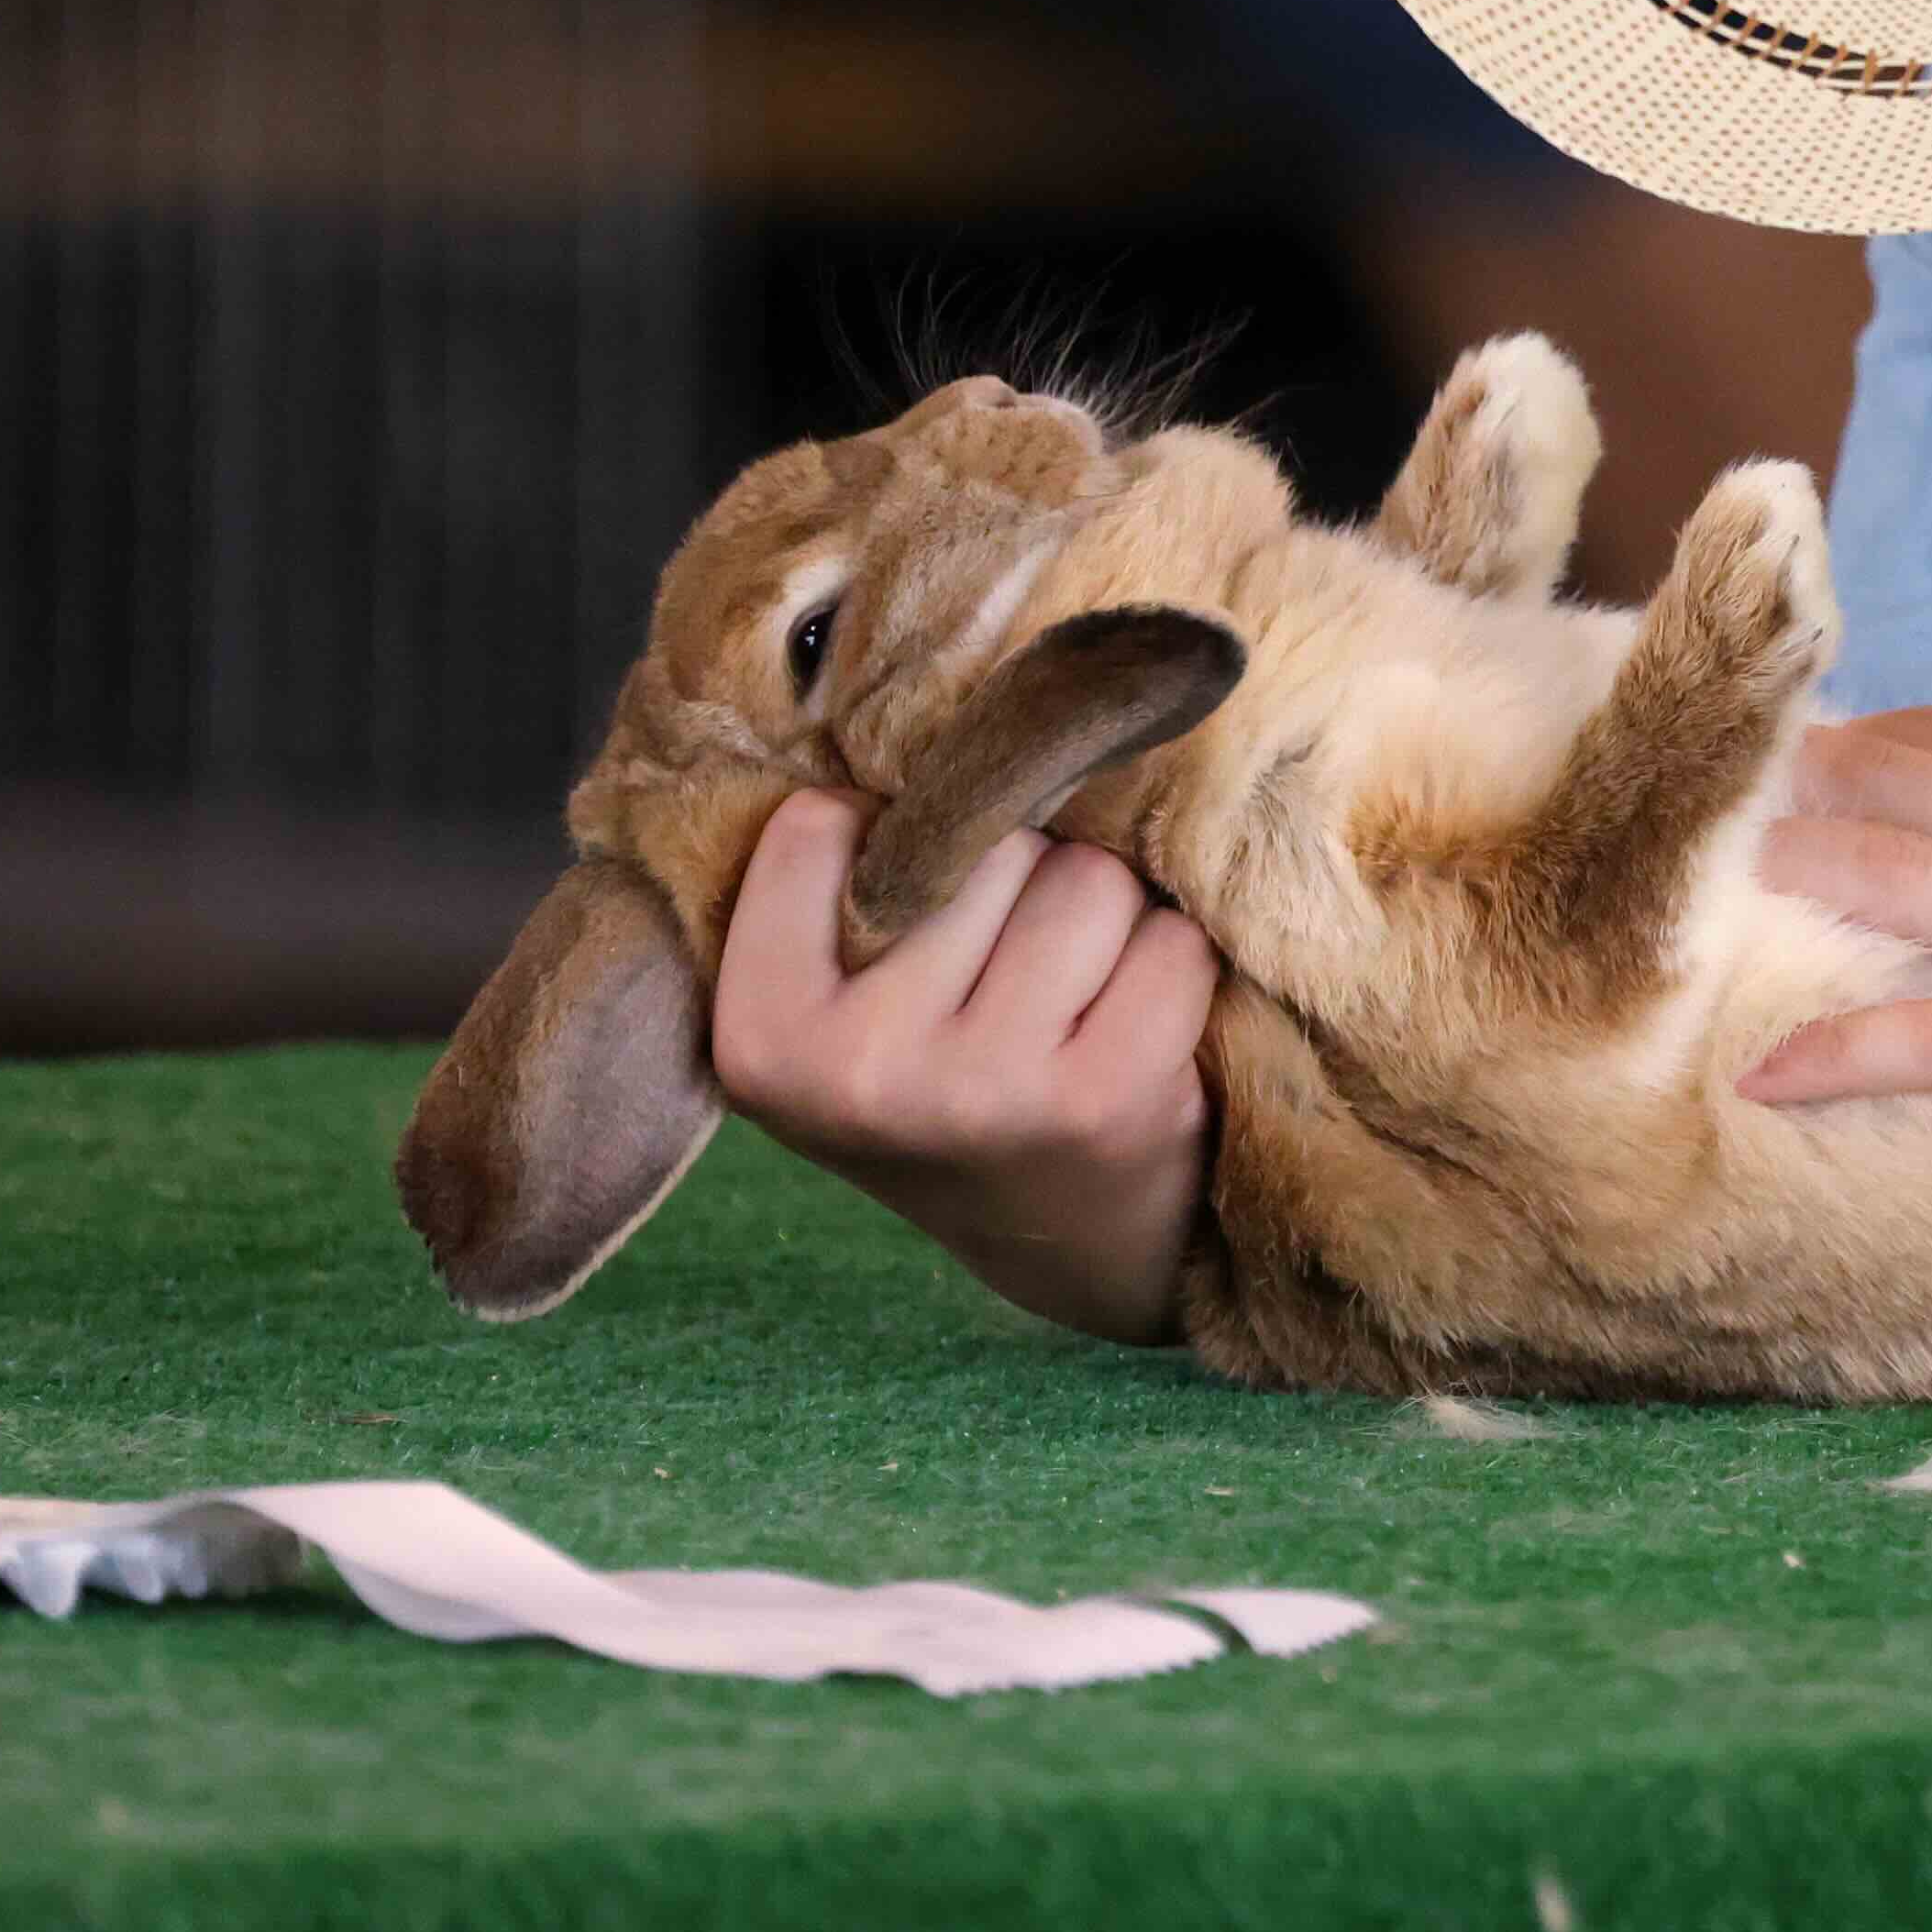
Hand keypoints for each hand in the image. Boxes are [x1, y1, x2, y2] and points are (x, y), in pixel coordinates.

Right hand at [705, 790, 1217, 1346]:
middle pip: (975, 844)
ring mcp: (984, 1087)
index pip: (821, 823)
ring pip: (1082, 879)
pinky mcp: (1106, 1097)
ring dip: (1100, 916)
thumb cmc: (948, 1075)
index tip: (900, 914)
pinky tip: (1134, 1025)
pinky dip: (1170, 962)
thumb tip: (938, 693)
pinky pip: (1168, 940)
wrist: (1059, 1238)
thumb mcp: (842, 1000)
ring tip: (1071, 995)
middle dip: (1013, 875)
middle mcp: (860, 1069)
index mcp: (762, 1035)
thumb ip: (847, 876)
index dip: (885, 838)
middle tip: (1004, 970)